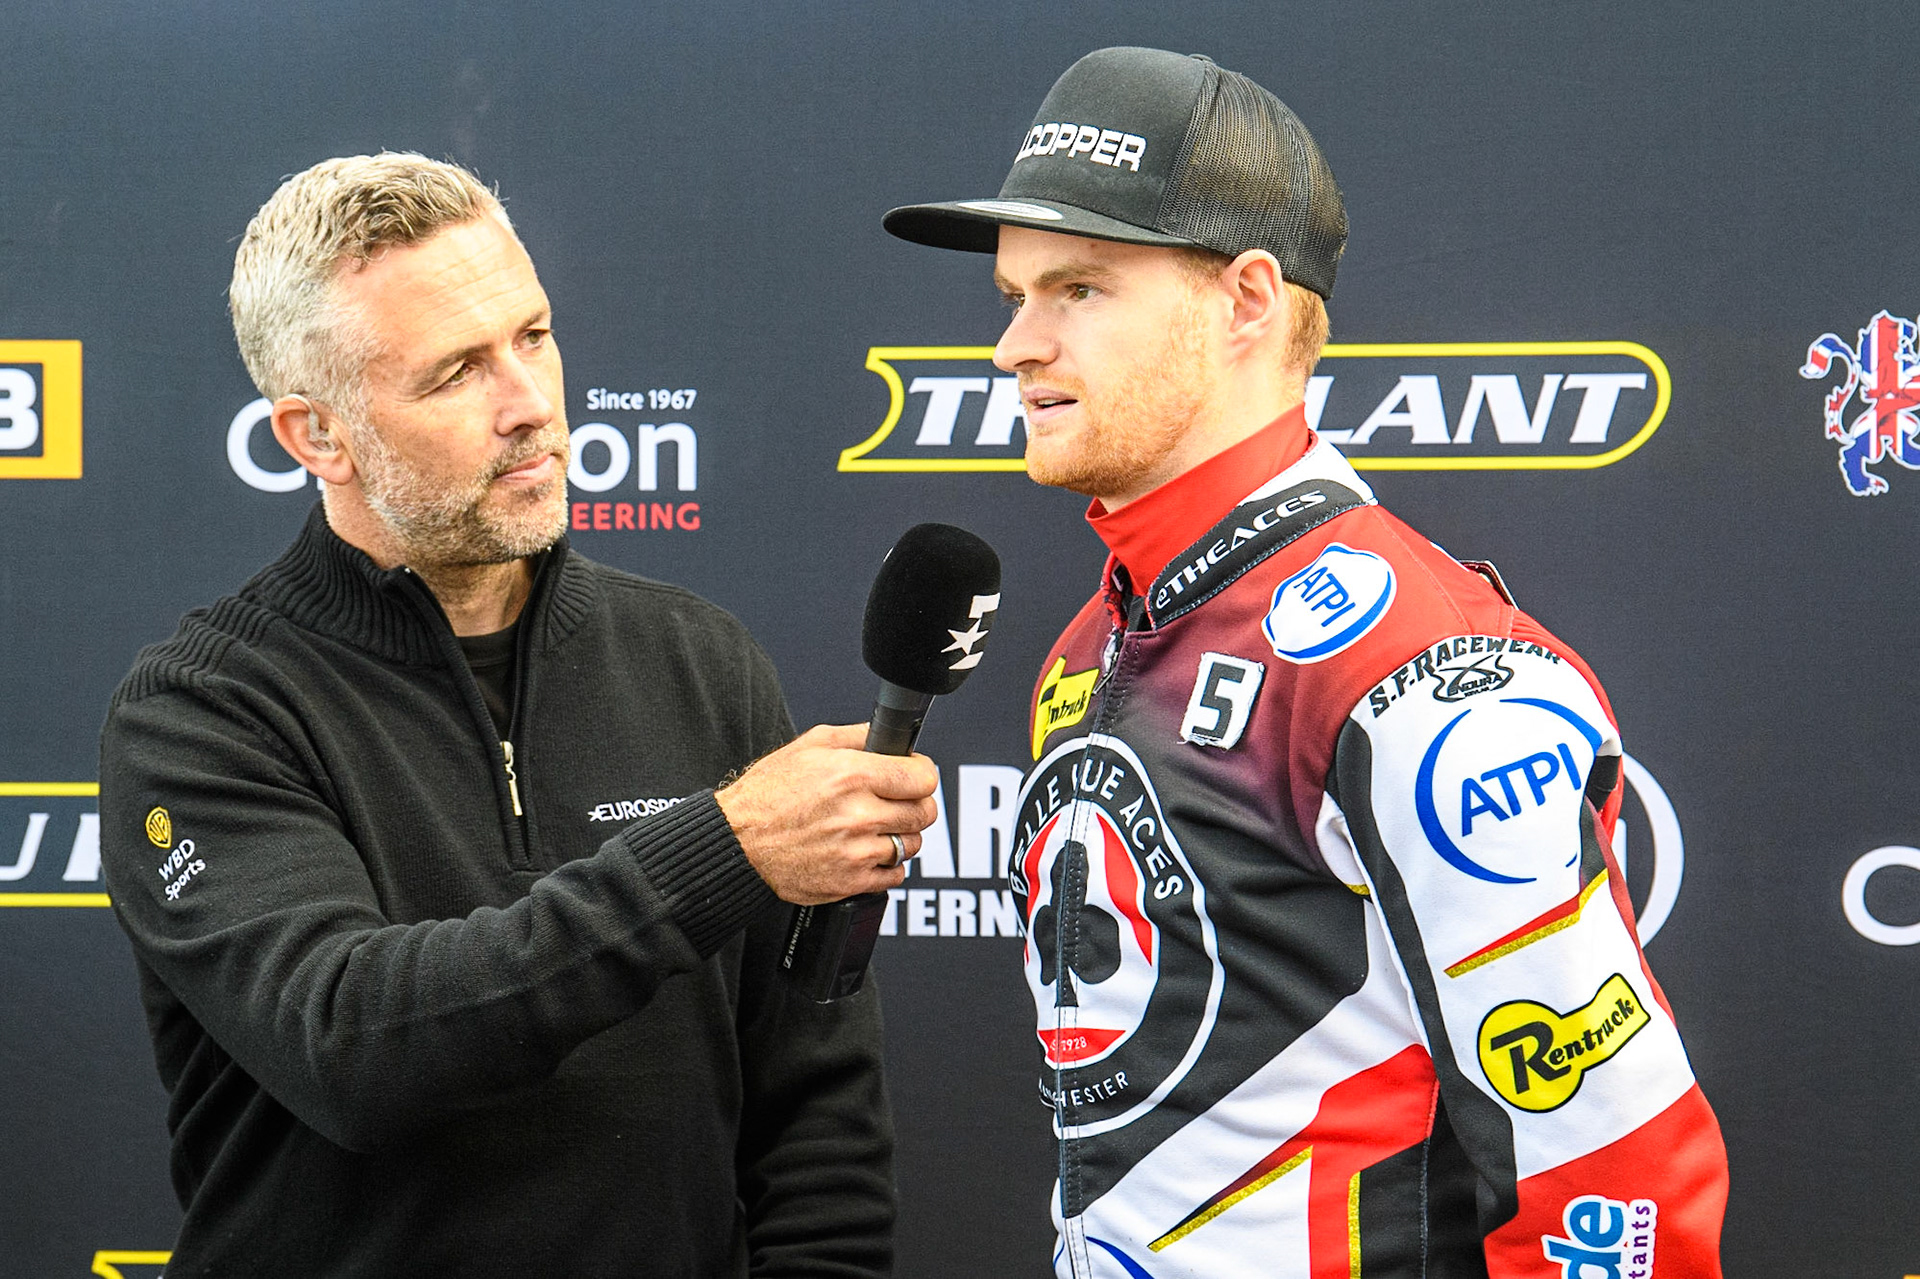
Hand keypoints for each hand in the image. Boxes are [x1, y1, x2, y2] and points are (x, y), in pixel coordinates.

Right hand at [715, 723, 938, 903]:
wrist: (738, 842)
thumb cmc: (767, 795)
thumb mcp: (809, 746)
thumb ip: (856, 737)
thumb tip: (887, 736)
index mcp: (851, 776)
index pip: (923, 778)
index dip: (921, 774)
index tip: (915, 776)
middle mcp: (857, 815)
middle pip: (923, 813)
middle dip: (915, 804)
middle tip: (897, 802)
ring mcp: (855, 852)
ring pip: (911, 845)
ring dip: (900, 835)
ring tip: (874, 827)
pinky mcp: (850, 882)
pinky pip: (895, 875)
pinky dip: (887, 864)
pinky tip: (865, 851)